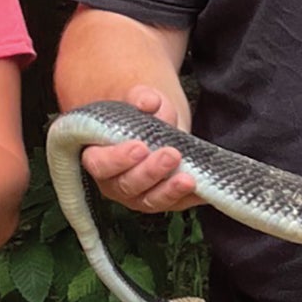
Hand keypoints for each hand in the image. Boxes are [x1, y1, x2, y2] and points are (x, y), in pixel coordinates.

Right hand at [79, 84, 199, 214]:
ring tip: (188, 179)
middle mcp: (114, 182)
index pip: (100, 164)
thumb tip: (148, 102)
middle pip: (126, 186)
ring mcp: (138, 195)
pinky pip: (175, 204)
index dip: (118, 159)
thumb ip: (141, 97)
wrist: (158, 124)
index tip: (140, 146)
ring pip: (150, 201)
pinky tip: (203, 188)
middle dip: (149, 173)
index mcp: (98, 157)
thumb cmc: (139, 114)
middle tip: (171, 155)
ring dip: (169, 191)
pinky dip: (190, 198)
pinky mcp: (162, 201)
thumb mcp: (140, 99)